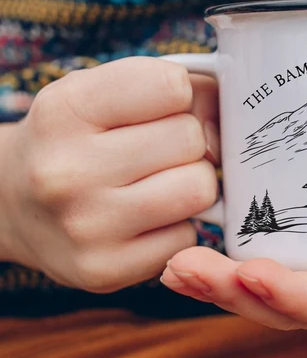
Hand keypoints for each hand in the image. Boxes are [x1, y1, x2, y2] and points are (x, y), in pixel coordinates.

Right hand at [0, 57, 219, 291]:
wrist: (13, 204)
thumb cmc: (77, 138)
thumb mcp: (104, 92)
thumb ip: (176, 89)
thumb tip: (234, 123)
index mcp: (65, 109)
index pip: (173, 86)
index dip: (179, 96)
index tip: (158, 108)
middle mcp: (66, 169)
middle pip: (192, 139)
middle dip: (187, 142)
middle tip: (155, 151)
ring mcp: (85, 226)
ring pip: (200, 189)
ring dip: (191, 183)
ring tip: (156, 182)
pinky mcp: (104, 270)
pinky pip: (188, 237)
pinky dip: (177, 226)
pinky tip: (144, 219)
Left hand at [160, 216, 306, 331]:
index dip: (293, 296)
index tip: (253, 274)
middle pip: (284, 303)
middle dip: (232, 290)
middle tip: (184, 267)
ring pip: (267, 287)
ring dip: (218, 278)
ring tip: (174, 261)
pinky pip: (271, 256)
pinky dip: (231, 252)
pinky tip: (193, 236)